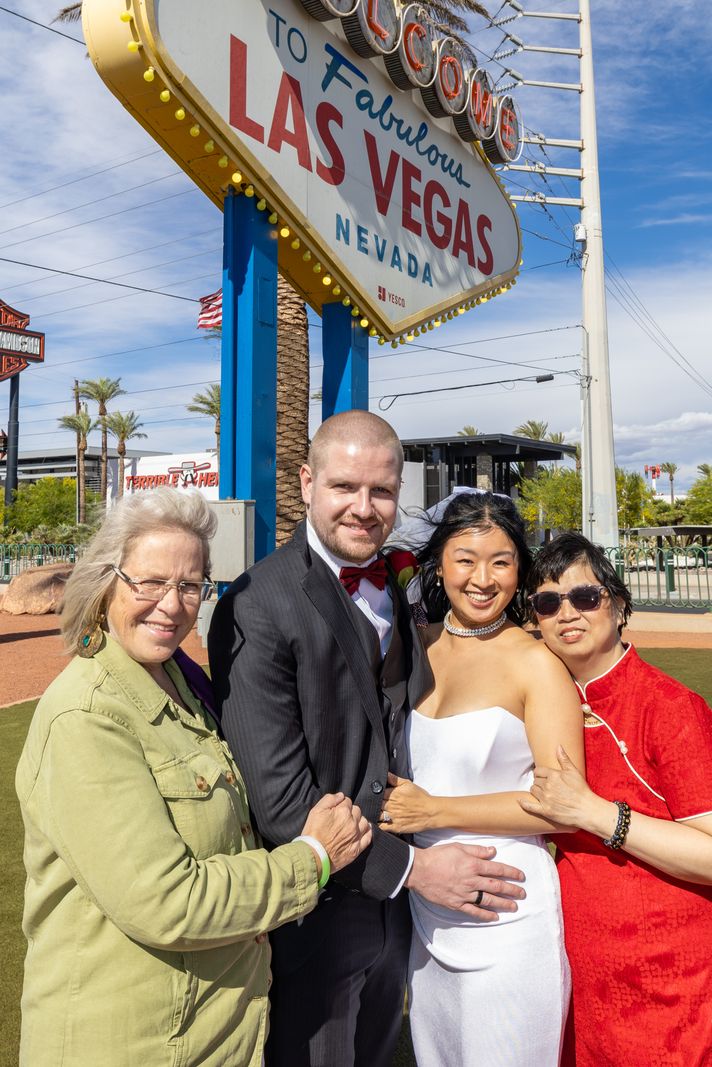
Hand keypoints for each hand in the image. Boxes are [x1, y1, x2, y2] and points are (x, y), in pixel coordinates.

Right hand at [300, 793, 371, 873]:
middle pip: (357, 811)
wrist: (313, 856)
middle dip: (351, 812)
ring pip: (364, 822)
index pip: (347, 801)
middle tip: (342, 818)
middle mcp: (352, 822)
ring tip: (353, 824)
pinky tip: (364, 831)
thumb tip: (341, 796)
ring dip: (359, 821)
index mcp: (343, 811)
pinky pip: (368, 837)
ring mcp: (356, 836)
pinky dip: (367, 832)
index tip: (337, 809)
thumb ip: (329, 799)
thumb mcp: (316, 811)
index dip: (341, 804)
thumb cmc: (313, 833)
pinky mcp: (357, 849)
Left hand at [380, 772, 434, 832]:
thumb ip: (394, 779)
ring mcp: (393, 817)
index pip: (377, 793)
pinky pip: (382, 827)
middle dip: (375, 803)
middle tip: (377, 803)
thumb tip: (384, 773)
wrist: (431, 812)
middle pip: (376, 804)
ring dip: (375, 813)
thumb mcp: (408, 784)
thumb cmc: (420, 797)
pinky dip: (378, 825)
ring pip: (377, 815)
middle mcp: (392, 805)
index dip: (376, 794)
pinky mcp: (396, 827)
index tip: (377, 795)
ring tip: (377, 812)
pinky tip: (378, 822)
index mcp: (393, 794)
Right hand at [406, 843, 525, 921]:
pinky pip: (474, 911)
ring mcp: (464, 894)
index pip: (497, 869)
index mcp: (473, 864)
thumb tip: (493, 851)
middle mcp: (471, 880)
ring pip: (488, 900)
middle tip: (522, 894)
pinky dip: (485, 915)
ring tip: (514, 907)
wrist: (418, 870)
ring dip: (503, 904)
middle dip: (512, 890)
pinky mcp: (456, 904)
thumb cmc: (437, 856)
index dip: (511, 873)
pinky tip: (494, 917)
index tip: (521, 877)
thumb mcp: (458, 847)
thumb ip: (477, 850)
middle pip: (496, 886)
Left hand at [519, 746, 592, 826]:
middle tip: (546, 786)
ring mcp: (545, 799)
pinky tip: (519, 800)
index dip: (540, 773)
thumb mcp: (574, 772)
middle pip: (535, 781)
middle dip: (539, 782)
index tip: (543, 776)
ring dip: (536, 791)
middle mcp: (547, 786)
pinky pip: (529, 806)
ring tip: (542, 793)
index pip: (538, 771)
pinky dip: (523, 803)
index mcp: (553, 775)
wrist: (587, 809)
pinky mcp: (545, 811)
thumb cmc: (582, 790)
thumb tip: (558, 746)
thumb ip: (564, 759)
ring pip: (533, 790)